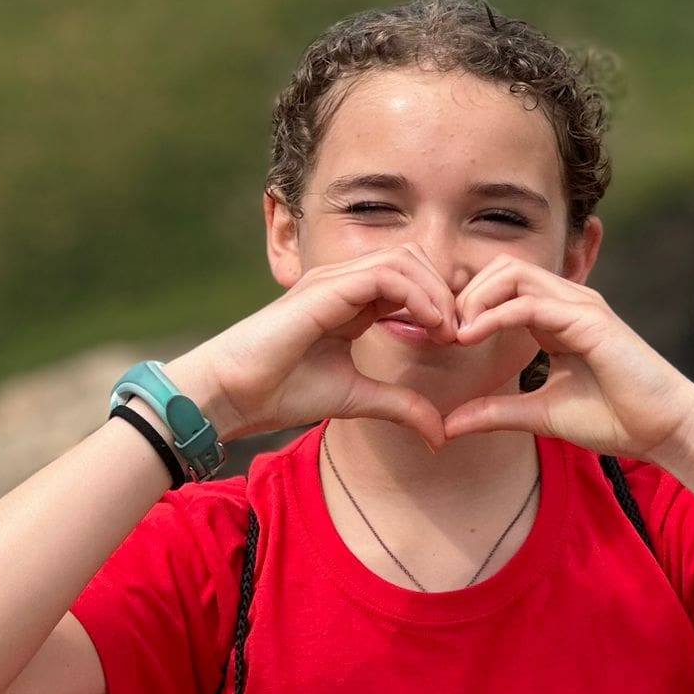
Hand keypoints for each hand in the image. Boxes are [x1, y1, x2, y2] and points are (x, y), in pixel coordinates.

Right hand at [175, 244, 457, 450]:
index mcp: (350, 302)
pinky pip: (387, 275)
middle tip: (462, 333)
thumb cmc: (279, 392)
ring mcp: (332, 280)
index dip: (441, 304)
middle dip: (445, 292)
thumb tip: (441, 434)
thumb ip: (400, 406)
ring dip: (437, 293)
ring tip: (449, 331)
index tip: (458, 341)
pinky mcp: (325, 289)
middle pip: (414, 259)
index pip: (410, 280)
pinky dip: (417, 296)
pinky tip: (431, 326)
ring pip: (405, 260)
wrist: (231, 394)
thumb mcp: (357, 399)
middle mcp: (342, 283)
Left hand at [442, 256, 693, 464]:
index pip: (500, 287)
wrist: (663, 429)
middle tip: (440, 332)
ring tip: (453, 334)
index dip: (464, 306)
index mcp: (554, 317)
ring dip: (474, 300)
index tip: (438, 339)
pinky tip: (470, 337)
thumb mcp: (538, 414)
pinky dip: (495, 315)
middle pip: (500, 269)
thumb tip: (448, 425)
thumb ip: (495, 412)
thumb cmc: (613, 418)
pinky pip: (529, 303)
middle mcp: (567, 302)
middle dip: (463, 295)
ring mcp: (579, 305)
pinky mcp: (589, 319)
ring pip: (511, 275)